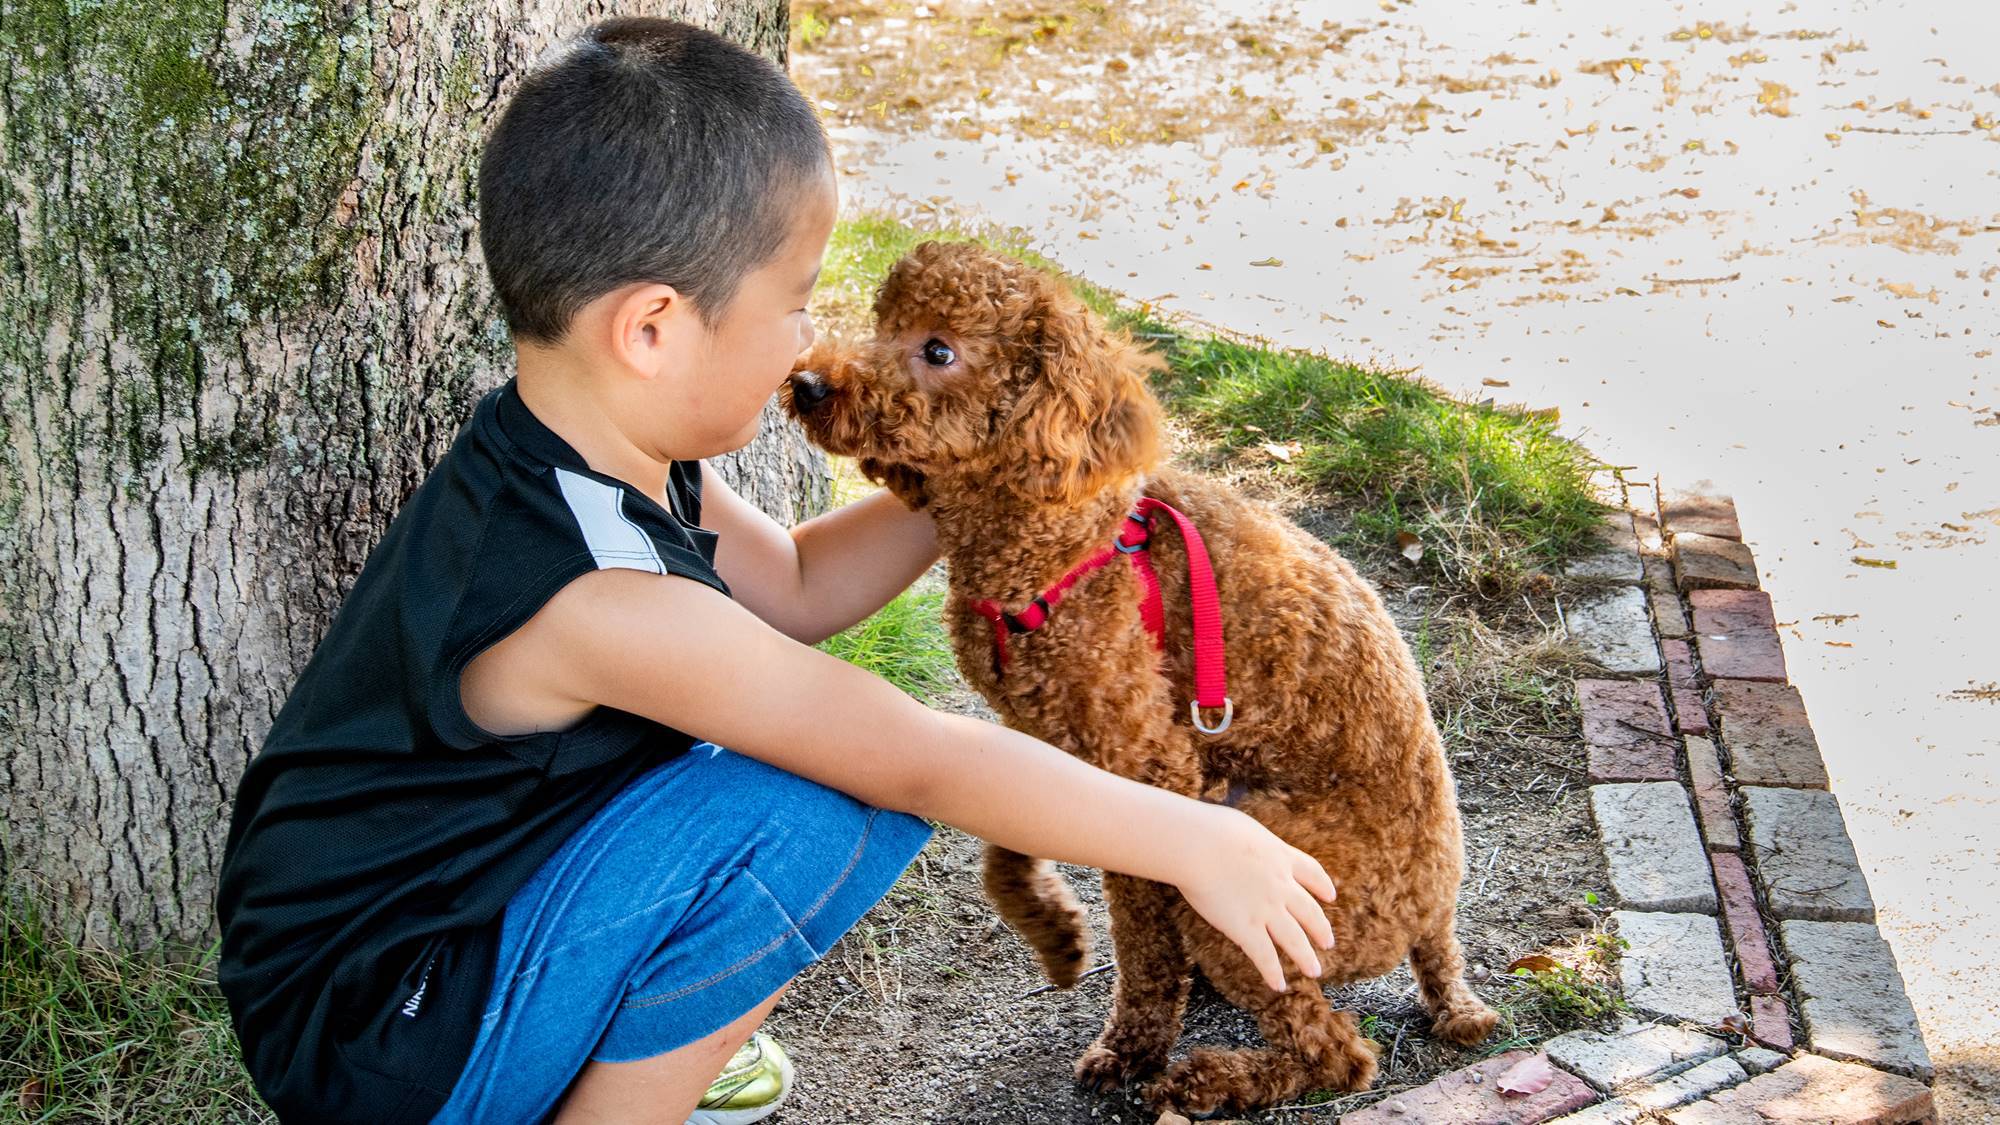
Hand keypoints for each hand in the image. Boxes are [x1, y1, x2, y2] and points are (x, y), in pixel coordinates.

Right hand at [1172, 806, 1337, 991]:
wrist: (1199, 846)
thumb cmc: (1211, 829)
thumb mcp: (1244, 827)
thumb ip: (1251, 841)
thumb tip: (1240, 839)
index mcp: (1281, 857)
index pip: (1312, 872)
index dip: (1323, 886)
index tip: (1331, 895)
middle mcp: (1281, 886)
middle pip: (1310, 912)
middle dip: (1320, 929)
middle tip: (1328, 943)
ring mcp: (1267, 909)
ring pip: (1295, 940)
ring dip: (1306, 957)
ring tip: (1314, 971)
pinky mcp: (1246, 928)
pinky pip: (1265, 956)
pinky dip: (1273, 973)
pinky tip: (1279, 985)